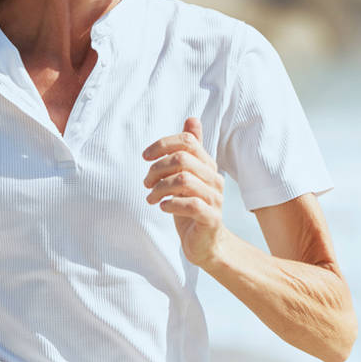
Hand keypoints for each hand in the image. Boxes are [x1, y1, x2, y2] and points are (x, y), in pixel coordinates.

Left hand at [142, 117, 226, 268]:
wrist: (205, 243)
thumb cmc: (191, 206)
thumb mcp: (187, 175)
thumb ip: (190, 150)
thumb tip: (192, 119)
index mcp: (208, 165)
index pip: (187, 142)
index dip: (163, 145)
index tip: (145, 157)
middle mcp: (214, 178)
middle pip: (183, 159)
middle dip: (157, 169)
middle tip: (146, 183)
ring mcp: (215, 199)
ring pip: (183, 180)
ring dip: (160, 187)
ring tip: (150, 197)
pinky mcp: (211, 218)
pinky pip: (191, 204)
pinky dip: (171, 204)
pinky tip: (162, 207)